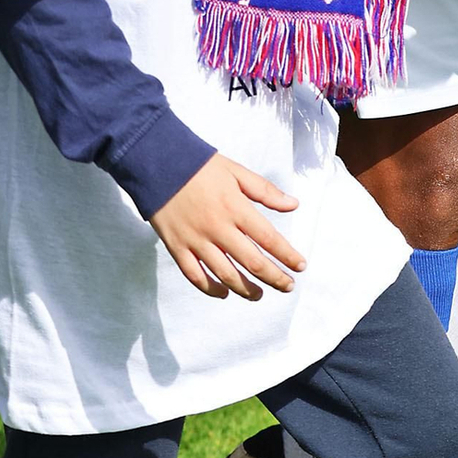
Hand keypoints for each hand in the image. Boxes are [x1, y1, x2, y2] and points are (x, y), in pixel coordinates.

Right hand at [150, 154, 303, 301]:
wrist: (156, 163)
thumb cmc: (200, 165)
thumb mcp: (236, 171)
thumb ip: (265, 191)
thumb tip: (293, 204)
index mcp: (235, 208)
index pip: (268, 238)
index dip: (287, 255)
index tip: (300, 266)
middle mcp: (218, 228)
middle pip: (251, 262)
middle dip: (274, 277)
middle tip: (288, 286)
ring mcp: (196, 240)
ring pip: (225, 274)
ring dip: (246, 289)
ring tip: (259, 294)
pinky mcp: (177, 247)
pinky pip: (194, 276)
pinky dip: (210, 289)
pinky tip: (224, 293)